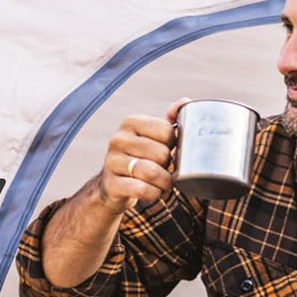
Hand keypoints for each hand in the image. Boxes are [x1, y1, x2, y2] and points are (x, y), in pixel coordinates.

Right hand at [96, 98, 187, 213]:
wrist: (113, 186)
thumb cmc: (140, 158)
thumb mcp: (152, 137)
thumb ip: (169, 120)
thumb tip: (185, 102)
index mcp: (131, 122)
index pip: (166, 130)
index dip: (173, 144)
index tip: (168, 150)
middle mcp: (118, 139)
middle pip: (161, 153)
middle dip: (169, 166)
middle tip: (164, 169)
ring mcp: (112, 162)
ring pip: (152, 172)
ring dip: (164, 182)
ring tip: (164, 184)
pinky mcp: (111, 184)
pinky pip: (142, 189)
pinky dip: (154, 193)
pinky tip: (153, 192)